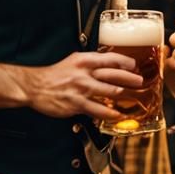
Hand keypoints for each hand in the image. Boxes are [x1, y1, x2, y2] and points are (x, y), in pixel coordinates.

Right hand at [25, 51, 141, 119]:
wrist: (34, 86)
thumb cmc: (54, 75)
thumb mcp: (73, 61)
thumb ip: (91, 63)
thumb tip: (108, 64)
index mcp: (84, 61)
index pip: (110, 58)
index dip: (125, 62)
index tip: (134, 65)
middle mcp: (84, 73)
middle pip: (114, 74)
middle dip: (130, 78)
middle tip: (140, 81)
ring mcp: (81, 89)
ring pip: (110, 91)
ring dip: (124, 95)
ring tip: (134, 98)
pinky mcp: (77, 104)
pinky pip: (98, 110)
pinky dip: (110, 113)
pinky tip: (118, 115)